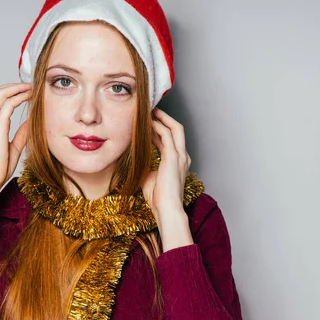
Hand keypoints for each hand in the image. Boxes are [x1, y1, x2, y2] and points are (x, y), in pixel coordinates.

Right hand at [0, 82, 31, 190]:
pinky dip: (20, 97)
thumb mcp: (13, 148)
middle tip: (28, 85)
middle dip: (12, 85)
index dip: (8, 92)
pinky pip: (8, 104)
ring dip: (16, 87)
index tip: (24, 91)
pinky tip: (30, 97)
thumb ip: (21, 134)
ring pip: (0, 94)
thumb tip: (30, 124)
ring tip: (31, 87)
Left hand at [141, 107, 190, 222]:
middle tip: (151, 110)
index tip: (148, 122)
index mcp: (179, 162)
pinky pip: (166, 135)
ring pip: (174, 129)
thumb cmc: (158, 198)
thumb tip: (136, 160)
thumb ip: (147, 167)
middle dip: (165, 118)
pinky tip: (148, 123)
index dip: (160, 129)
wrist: (167, 209)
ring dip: (162, 118)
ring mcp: (180, 156)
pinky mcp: (174, 158)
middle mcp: (183, 156)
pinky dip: (158, 127)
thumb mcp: (150, 178)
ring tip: (150, 111)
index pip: (171, 139)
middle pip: (177, 129)